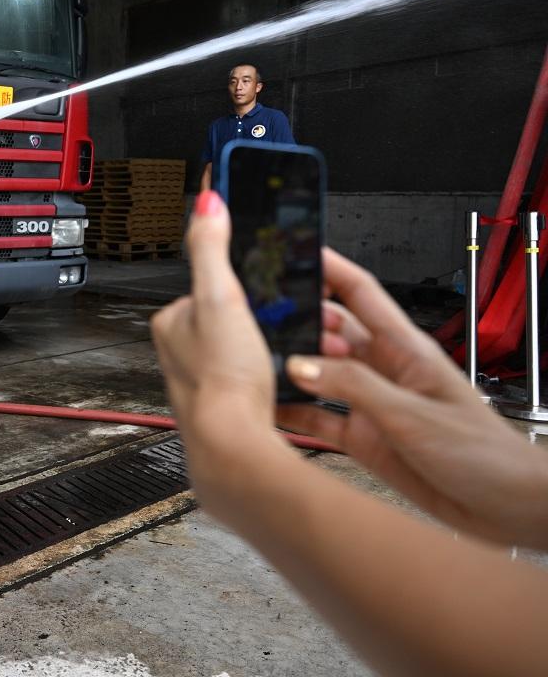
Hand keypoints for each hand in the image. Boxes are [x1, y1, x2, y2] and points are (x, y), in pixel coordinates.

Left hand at [150, 191, 290, 517]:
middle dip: (268, 319)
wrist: (233, 447)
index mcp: (171, 322)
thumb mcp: (221, 297)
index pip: (212, 285)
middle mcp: (179, 352)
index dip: (247, 286)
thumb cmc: (222, 380)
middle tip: (290, 325)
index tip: (268, 291)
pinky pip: (255, 377)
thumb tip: (206, 203)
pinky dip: (275, 374)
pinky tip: (286, 380)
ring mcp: (202, 380)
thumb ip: (211, 248)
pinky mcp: (225, 404)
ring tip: (292, 354)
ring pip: (246, 348)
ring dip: (275, 347)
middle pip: (234, 316)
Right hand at [277, 248, 547, 548]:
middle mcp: (384, 370)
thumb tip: (301, 365)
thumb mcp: (411, 413)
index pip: (361, 294)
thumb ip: (353, 387)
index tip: (297, 253)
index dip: (330, 269)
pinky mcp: (364, 437)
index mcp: (406, 349)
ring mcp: (371, 403)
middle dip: (299, 321)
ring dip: (292, 369)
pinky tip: (270, 410)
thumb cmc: (481, 453)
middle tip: (259, 321)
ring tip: (257, 363)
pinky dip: (294, 413)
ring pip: (319, 375)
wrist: (503, 506)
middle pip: (331, 332)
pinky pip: (319, 418)